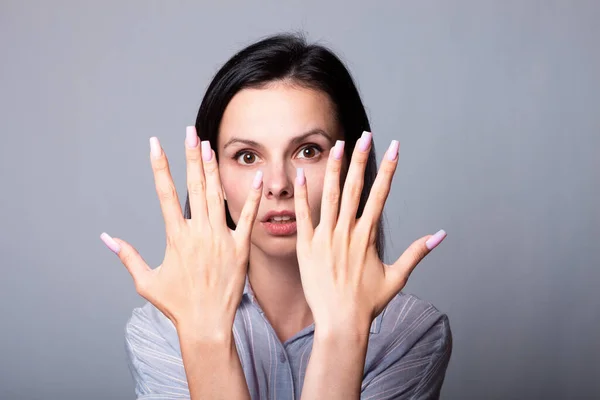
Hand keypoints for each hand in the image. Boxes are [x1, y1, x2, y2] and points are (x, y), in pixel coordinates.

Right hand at [101, 126, 262, 334]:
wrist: (206, 323)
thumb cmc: (177, 304)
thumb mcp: (146, 281)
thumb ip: (127, 256)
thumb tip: (105, 237)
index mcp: (176, 237)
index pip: (165, 193)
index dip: (160, 166)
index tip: (155, 143)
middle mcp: (198, 233)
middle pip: (194, 186)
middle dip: (190, 156)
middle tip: (190, 132)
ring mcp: (221, 239)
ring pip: (217, 196)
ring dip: (213, 169)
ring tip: (210, 145)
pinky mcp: (240, 248)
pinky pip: (248, 218)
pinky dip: (252, 198)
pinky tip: (257, 178)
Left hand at [293, 131, 445, 333]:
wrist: (340, 322)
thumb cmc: (367, 303)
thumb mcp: (397, 277)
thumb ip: (417, 253)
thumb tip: (440, 235)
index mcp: (368, 236)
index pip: (381, 194)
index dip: (389, 168)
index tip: (394, 147)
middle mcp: (347, 231)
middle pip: (356, 187)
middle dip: (362, 159)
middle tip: (366, 136)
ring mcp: (325, 237)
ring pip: (330, 195)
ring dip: (334, 168)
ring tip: (337, 145)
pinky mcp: (307, 246)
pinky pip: (303, 215)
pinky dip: (302, 194)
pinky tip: (301, 174)